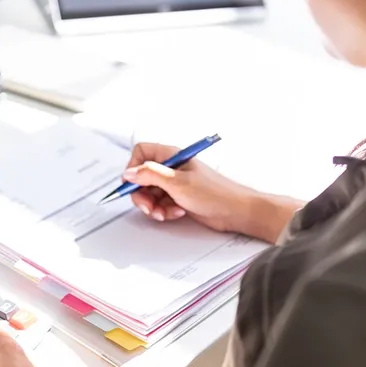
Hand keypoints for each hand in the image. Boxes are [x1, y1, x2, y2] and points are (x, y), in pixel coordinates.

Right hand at [124, 142, 299, 241]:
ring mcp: (175, 183)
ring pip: (150, 193)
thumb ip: (150, 175)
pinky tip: (176, 213)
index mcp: (172, 156)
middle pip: (142, 177)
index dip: (134, 168)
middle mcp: (171, 168)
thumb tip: (129, 172)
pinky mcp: (179, 198)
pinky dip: (164, 211)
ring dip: (154, 206)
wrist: (236, 212)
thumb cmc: (215, 193)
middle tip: (148, 207)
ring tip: (165, 213)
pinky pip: (161, 204)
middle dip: (142, 194)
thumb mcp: (178, 183)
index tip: (132, 184)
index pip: (142, 153)